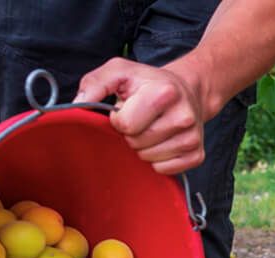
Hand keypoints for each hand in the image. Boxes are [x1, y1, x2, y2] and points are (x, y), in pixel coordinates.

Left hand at [74, 57, 210, 174]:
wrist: (189, 90)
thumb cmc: (150, 83)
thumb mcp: (120, 71)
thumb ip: (95, 83)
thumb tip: (78, 103)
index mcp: (164, 93)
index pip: (126, 125)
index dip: (119, 119)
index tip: (127, 109)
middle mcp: (183, 116)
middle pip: (137, 144)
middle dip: (132, 134)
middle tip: (141, 119)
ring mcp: (192, 138)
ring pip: (149, 159)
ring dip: (144, 147)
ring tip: (152, 128)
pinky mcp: (197, 155)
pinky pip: (164, 170)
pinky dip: (158, 160)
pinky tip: (162, 142)